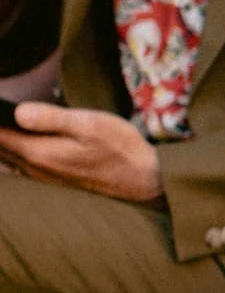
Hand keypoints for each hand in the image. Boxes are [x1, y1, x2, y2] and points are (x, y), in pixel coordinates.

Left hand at [0, 104, 161, 199]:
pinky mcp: (50, 180)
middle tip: (1, 113)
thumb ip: (50, 118)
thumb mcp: (89, 124)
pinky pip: (16, 166)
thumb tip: (18, 112)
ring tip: (5, 125)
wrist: (143, 180)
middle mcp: (33, 168)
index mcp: (38, 152)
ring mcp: (40, 177)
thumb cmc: (119, 148)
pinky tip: (15, 142)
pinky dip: (8, 153)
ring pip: (4, 159)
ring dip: (2, 142)